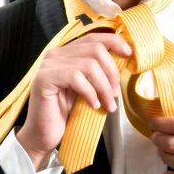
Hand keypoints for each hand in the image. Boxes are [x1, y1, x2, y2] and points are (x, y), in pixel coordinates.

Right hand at [16, 33, 131, 170]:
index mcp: (66, 52)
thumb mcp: (88, 87)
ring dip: (104, 86)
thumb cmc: (66, 113)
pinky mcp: (44, 79)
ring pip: (89, 64)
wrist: (44, 136)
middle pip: (95, 49)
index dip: (114, 42)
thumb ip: (99, 71)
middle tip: (115, 94)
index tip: (129, 54)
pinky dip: (90, 92)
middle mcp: (56, 54)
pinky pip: (76, 77)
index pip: (94, 37)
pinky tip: (92, 105)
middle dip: (112, 72)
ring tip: (107, 104)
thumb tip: (124, 60)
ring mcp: (48, 65)